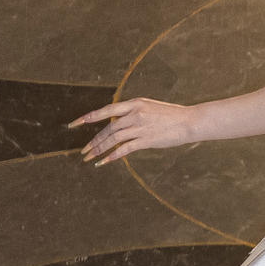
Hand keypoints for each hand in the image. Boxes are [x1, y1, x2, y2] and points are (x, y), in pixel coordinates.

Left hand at [72, 98, 197, 167]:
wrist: (189, 121)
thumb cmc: (171, 115)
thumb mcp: (149, 107)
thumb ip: (133, 113)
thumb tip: (118, 122)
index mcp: (134, 103)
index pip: (106, 110)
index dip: (89, 117)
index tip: (75, 124)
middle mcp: (134, 113)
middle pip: (108, 128)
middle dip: (94, 141)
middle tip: (83, 150)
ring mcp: (140, 127)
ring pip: (113, 139)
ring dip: (99, 149)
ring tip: (89, 157)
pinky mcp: (146, 140)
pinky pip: (124, 149)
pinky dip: (112, 156)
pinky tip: (102, 162)